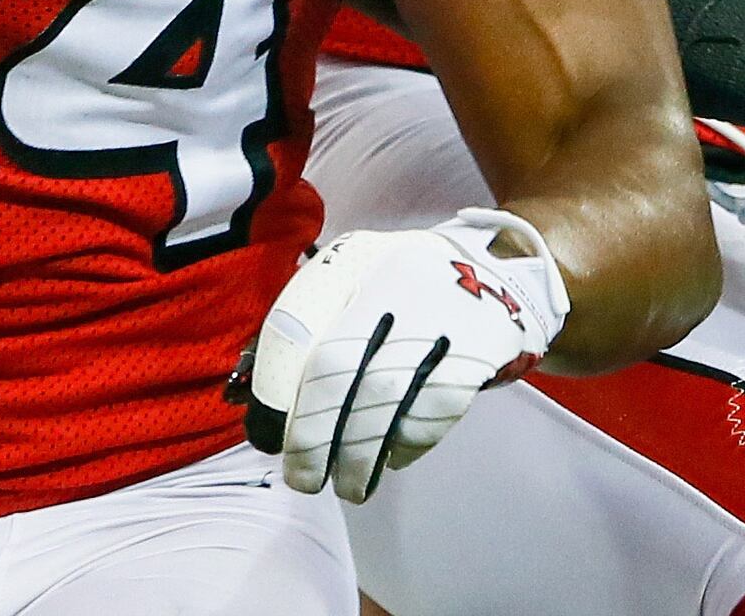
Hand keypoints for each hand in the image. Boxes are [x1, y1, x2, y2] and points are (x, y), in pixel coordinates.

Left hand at [235, 207, 566, 500]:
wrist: (505, 271)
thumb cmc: (406, 294)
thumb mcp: (356, 289)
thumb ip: (305, 336)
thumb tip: (239, 399)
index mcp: (352, 258)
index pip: (292, 325)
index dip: (272, 391)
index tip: (266, 436)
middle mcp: (393, 273)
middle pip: (335, 366)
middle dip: (311, 434)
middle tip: (300, 477)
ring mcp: (443, 306)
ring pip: (383, 395)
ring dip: (357, 453)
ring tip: (346, 485)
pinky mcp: (482, 341)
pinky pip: (433, 406)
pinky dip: (406, 443)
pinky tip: (392, 457)